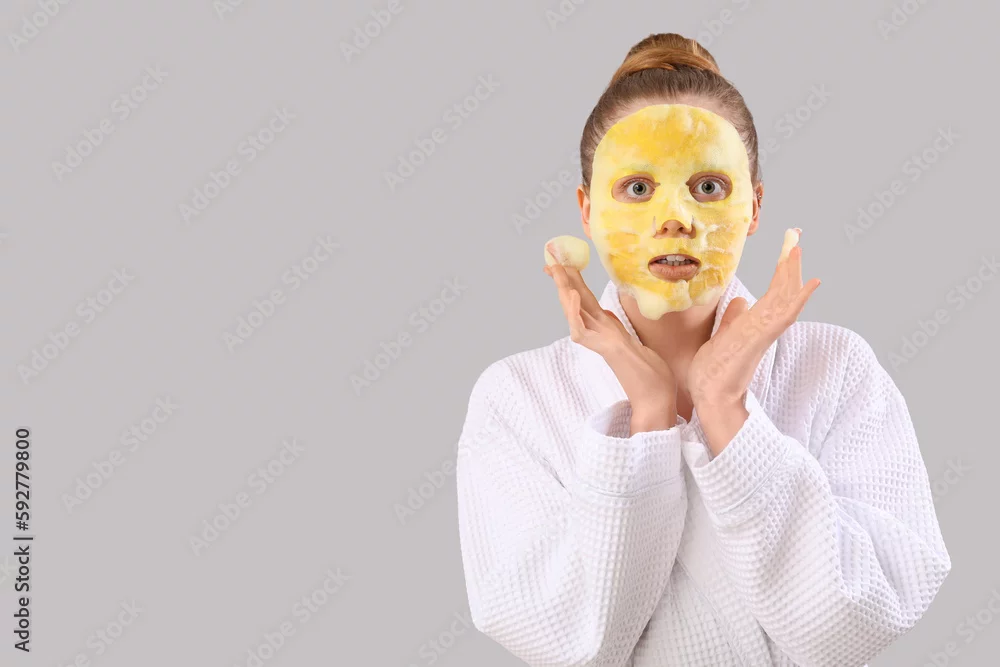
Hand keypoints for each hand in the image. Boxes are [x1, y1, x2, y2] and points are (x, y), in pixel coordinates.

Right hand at [544, 251, 675, 434]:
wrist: (655, 398)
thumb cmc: (650, 374)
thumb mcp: (633, 341)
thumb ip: (615, 327)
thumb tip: (605, 312)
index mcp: (605, 327)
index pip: (583, 297)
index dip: (572, 278)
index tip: (562, 261)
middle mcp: (597, 332)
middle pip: (574, 300)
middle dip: (562, 277)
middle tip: (551, 255)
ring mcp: (599, 342)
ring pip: (573, 313)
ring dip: (564, 290)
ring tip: (558, 269)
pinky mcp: (604, 351)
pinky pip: (582, 330)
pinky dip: (575, 313)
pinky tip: (573, 297)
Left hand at [688, 232, 820, 453]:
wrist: (710, 397)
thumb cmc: (713, 372)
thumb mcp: (721, 337)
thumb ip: (734, 320)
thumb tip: (740, 301)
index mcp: (755, 324)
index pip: (773, 292)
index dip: (782, 270)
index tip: (788, 246)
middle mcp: (763, 326)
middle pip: (783, 290)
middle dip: (790, 263)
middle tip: (795, 234)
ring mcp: (762, 333)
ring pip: (784, 299)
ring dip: (792, 272)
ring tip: (796, 247)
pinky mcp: (758, 339)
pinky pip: (782, 316)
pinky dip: (796, 299)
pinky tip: (808, 284)